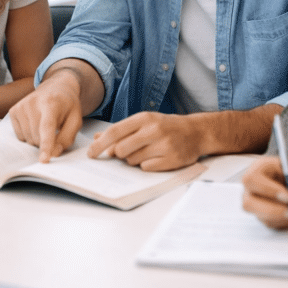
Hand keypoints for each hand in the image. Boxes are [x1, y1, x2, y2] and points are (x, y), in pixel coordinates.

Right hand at [9, 73, 83, 162]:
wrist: (56, 87)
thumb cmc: (67, 106)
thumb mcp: (76, 120)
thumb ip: (67, 138)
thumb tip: (53, 153)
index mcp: (51, 103)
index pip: (47, 127)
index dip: (46, 145)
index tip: (44, 160)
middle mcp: (32, 103)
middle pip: (36, 137)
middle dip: (47, 143)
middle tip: (55, 130)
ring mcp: (21, 106)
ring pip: (28, 139)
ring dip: (38, 139)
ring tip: (45, 125)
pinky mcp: (13, 110)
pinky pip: (20, 136)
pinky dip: (29, 135)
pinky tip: (35, 123)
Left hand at [86, 112, 204, 170]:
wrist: (196, 132)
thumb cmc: (166, 126)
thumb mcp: (144, 122)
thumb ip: (121, 130)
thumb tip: (98, 139)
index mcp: (144, 118)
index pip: (114, 131)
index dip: (99, 144)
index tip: (91, 153)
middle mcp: (154, 130)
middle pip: (120, 149)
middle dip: (118, 153)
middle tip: (125, 151)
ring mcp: (164, 145)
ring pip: (132, 160)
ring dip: (133, 159)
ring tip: (146, 151)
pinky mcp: (171, 160)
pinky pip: (146, 168)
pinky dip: (146, 166)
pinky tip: (155, 158)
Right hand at [242, 154, 287, 227]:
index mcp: (258, 169)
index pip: (252, 180)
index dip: (267, 190)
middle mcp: (251, 188)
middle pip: (249, 203)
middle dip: (273, 210)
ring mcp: (254, 204)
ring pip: (261, 216)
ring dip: (283, 217)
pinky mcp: (262, 216)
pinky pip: (271, 224)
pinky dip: (286, 222)